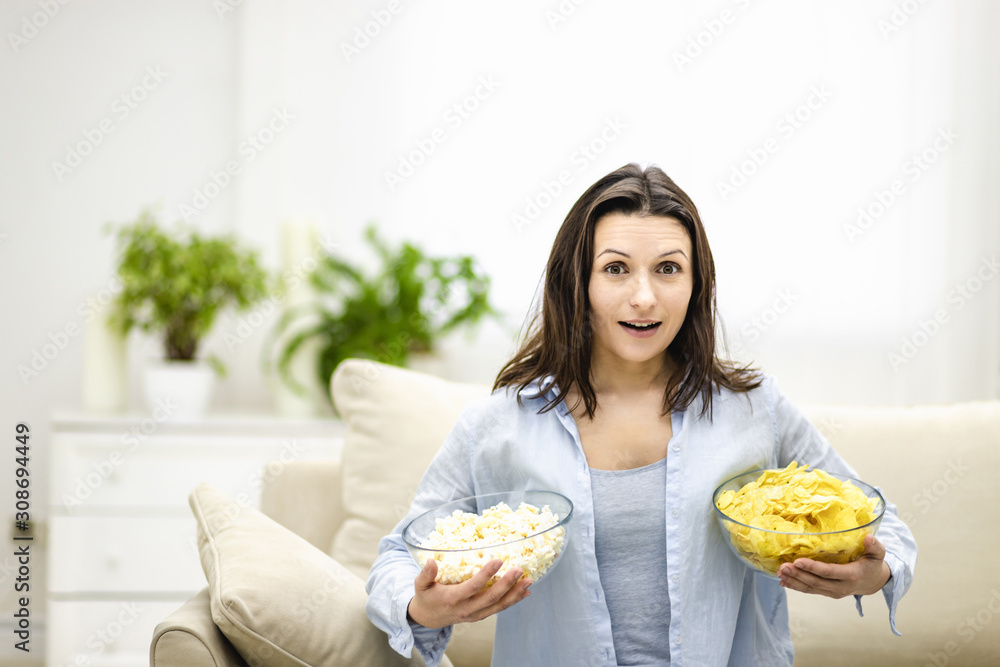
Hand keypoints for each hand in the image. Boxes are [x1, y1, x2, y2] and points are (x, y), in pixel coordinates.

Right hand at [406, 559, 531, 628]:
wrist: (428, 619)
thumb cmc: (426, 598)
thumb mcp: (420, 585)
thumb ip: (425, 574)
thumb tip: (431, 562)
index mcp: (453, 599)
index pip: (473, 587)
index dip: (486, 575)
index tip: (498, 560)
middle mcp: (467, 609)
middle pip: (491, 597)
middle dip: (507, 584)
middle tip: (519, 570)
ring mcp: (475, 614)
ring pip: (499, 605)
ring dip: (515, 594)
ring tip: (529, 581)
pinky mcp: (480, 615)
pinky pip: (499, 608)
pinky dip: (513, 601)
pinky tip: (525, 592)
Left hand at [777, 534, 890, 598]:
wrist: (874, 582)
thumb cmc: (873, 564)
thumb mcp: (878, 554)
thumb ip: (874, 546)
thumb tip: (868, 537)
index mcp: (852, 575)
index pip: (829, 572)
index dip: (813, 568)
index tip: (797, 561)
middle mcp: (841, 587)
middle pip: (816, 582)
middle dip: (798, 575)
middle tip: (783, 566)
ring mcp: (833, 591)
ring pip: (811, 588)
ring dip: (794, 581)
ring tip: (780, 572)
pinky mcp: (827, 592)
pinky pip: (810, 590)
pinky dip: (796, 586)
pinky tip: (784, 581)